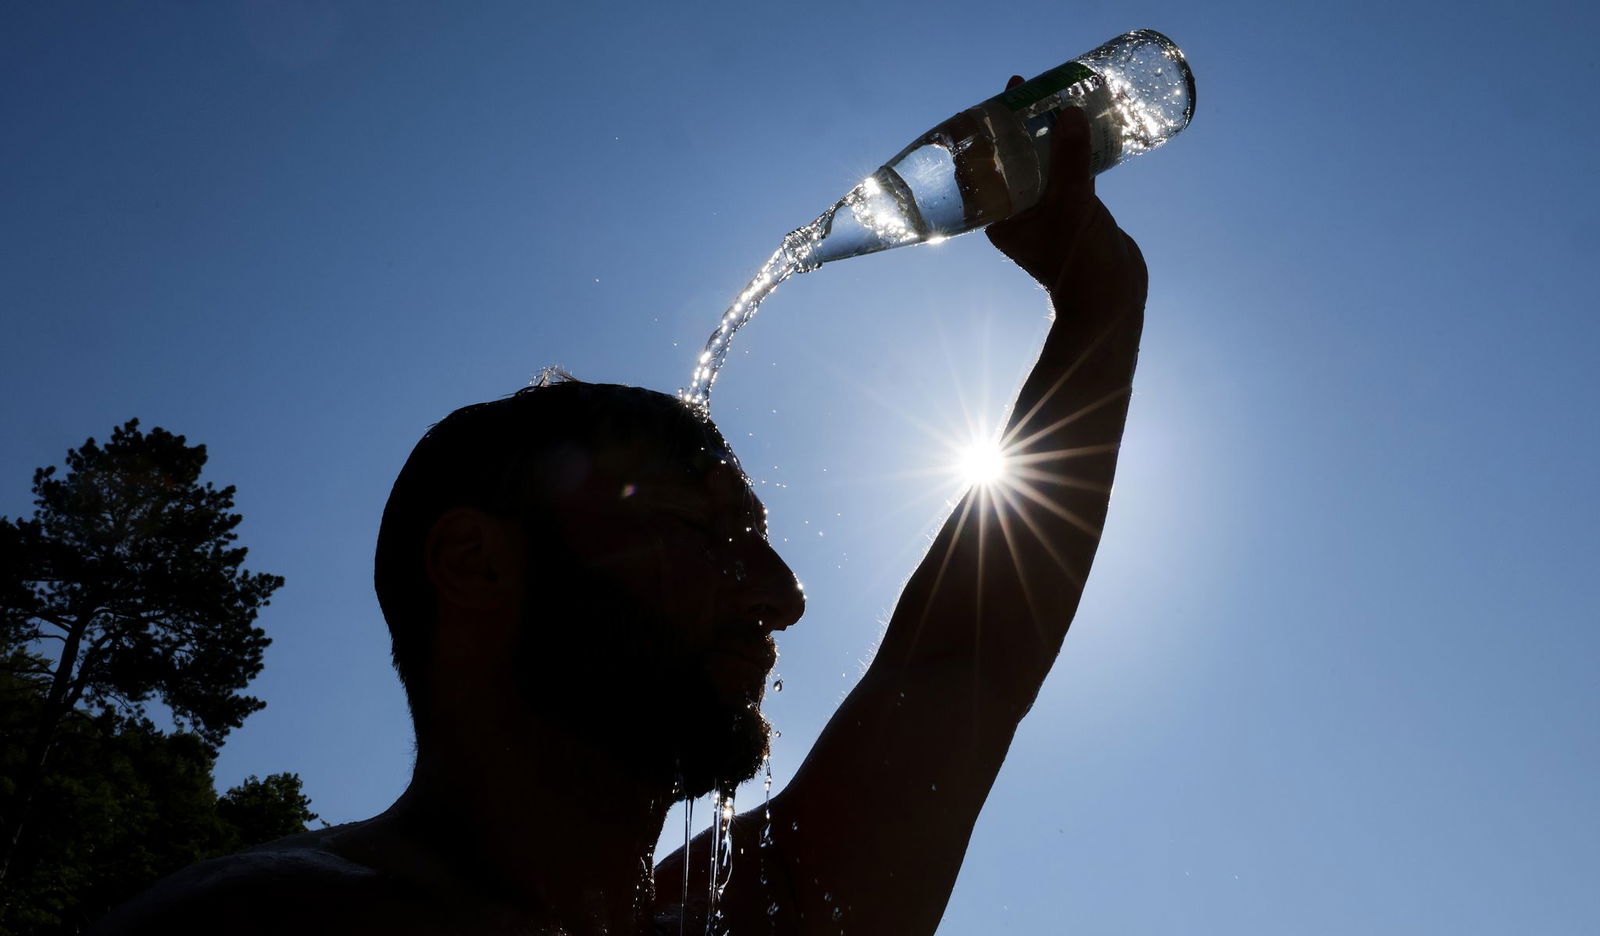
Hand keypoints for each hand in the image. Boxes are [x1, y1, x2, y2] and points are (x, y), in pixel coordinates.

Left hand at [985, 76, 1146, 316]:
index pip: (986, 166)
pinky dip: (1074, 152)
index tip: (1001, 98)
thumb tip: (1067, 113)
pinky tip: (1083, 127)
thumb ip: (1070, 159)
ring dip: (1049, 136)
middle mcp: (1018, 214)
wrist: (1113, 299)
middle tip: (1030, 90)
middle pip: (1014, 160)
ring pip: (1043, 165)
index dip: (992, 131)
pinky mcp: (1074, 212)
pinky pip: (1069, 173)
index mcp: (1000, 218)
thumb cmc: (1080, 260)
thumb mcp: (1073, 204)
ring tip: (1058, 99)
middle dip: (1021, 126)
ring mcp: (1046, 213)